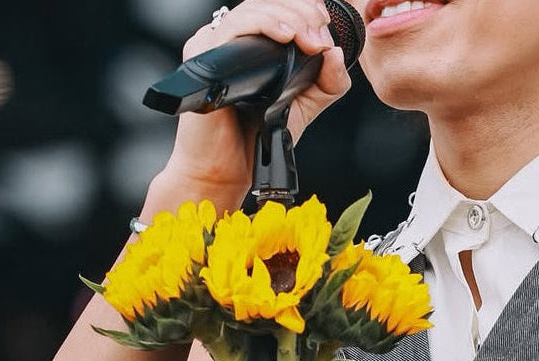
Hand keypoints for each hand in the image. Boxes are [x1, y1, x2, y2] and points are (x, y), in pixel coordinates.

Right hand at [157, 0, 352, 208]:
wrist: (229, 167)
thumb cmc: (258, 138)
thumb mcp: (305, 106)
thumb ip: (327, 82)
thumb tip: (335, 52)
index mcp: (255, 45)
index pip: (279, 9)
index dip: (305, 9)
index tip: (325, 26)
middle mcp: (234, 40)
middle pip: (267, 3)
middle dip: (301, 12)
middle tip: (320, 34)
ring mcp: (216, 44)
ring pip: (252, 10)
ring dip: (287, 17)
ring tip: (308, 38)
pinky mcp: (203, 54)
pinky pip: (233, 27)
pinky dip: (262, 25)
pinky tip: (285, 36)